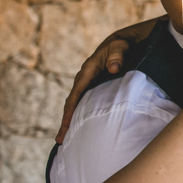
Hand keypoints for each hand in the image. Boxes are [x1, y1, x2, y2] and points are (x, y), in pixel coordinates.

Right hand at [55, 18, 160, 142]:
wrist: (122, 42)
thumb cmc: (122, 44)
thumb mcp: (121, 46)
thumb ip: (117, 55)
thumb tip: (113, 68)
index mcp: (88, 71)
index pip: (76, 94)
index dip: (70, 111)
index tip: (66, 125)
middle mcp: (84, 78)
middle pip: (72, 103)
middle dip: (66, 121)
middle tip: (61, 140)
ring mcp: (89, 84)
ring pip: (77, 104)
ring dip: (71, 120)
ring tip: (66, 139)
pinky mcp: (94, 87)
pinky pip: (85, 102)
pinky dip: (80, 114)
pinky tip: (81, 127)